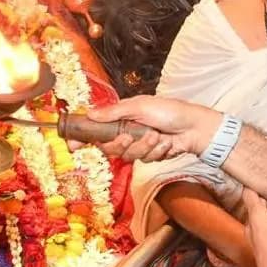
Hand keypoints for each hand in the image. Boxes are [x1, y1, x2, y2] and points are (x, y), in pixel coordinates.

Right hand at [87, 95, 221, 161]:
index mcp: (121, 117)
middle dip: (120, 144)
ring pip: (129, 156)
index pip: (96, 129)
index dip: (83, 138)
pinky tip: (166, 143)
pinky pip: (146, 160)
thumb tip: (90, 113)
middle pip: (110, 148)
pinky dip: (156, 151)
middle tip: (129, 136)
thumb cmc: (169, 111)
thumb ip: (114, 112)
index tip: (72, 145)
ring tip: (156, 135)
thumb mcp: (140, 106)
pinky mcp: (151, 156)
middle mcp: (127, 132)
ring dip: (144, 146)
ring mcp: (139, 145)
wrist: (194, 127)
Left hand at [243, 183, 266, 266]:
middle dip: (264, 197)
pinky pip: (261, 229)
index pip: (248, 193)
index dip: (253, 184)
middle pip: (253, 206)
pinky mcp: (258, 248)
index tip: (262, 177)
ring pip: (258, 218)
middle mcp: (250, 226)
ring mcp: (253, 238)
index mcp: (255, 217)